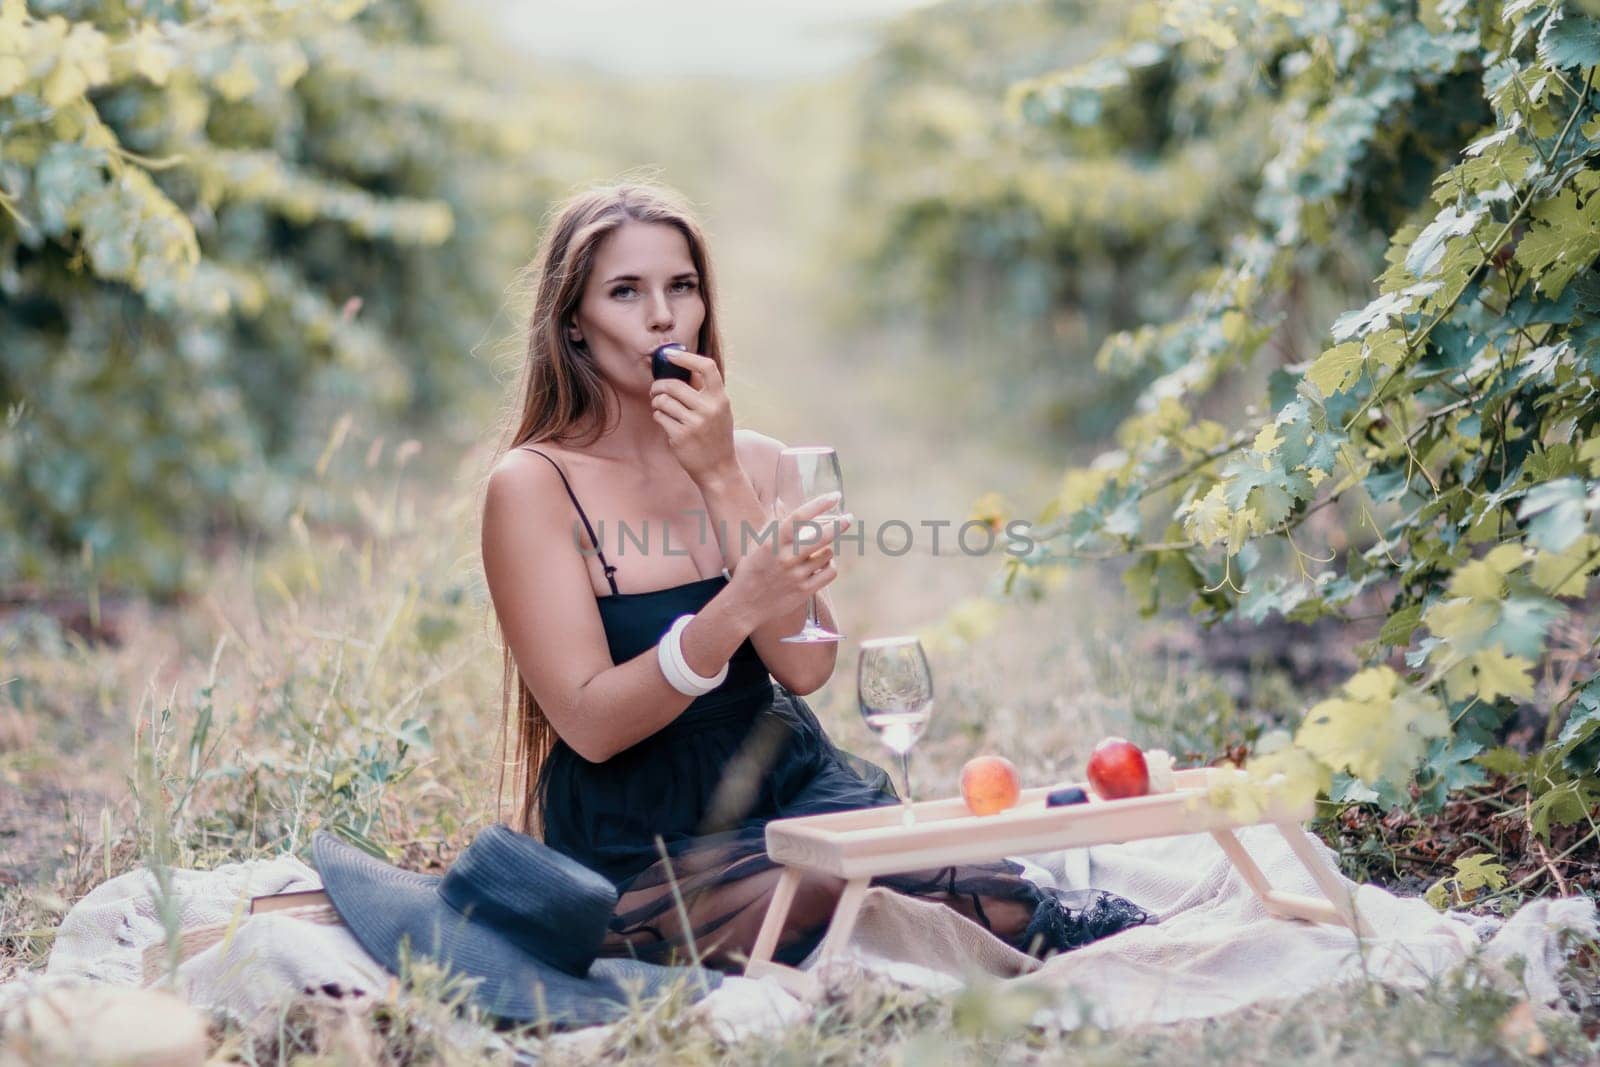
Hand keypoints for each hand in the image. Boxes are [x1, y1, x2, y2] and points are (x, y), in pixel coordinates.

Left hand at [649, 349, 736, 484]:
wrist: (719, 469)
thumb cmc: (716, 436)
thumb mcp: (719, 411)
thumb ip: (705, 391)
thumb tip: (683, 366)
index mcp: (720, 399)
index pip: (706, 367)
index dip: (686, 358)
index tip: (670, 355)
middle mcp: (709, 409)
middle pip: (674, 384)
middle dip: (659, 386)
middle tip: (655, 390)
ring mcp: (694, 423)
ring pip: (663, 400)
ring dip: (657, 402)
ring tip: (660, 407)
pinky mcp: (680, 436)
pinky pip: (659, 417)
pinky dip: (658, 416)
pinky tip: (665, 421)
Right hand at [728, 492, 852, 624]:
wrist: (744, 604)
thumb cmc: (751, 570)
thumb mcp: (756, 544)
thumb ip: (772, 523)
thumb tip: (781, 502)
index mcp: (773, 542)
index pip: (800, 516)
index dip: (820, 504)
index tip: (835, 496)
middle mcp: (786, 557)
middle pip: (822, 535)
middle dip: (840, 524)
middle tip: (848, 517)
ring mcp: (797, 575)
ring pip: (828, 554)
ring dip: (827, 549)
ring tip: (819, 551)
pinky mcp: (805, 591)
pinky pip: (830, 572)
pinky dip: (830, 566)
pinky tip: (824, 564)